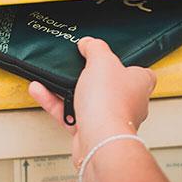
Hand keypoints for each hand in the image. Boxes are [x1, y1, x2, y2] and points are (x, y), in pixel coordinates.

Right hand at [28, 37, 156, 166]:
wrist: (99, 139)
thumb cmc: (110, 103)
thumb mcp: (102, 61)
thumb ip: (95, 48)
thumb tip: (88, 42)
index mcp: (138, 84)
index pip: (139, 72)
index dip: (125, 64)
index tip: (107, 57)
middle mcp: (127, 103)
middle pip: (108, 86)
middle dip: (89, 78)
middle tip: (77, 69)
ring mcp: (107, 118)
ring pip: (84, 100)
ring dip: (65, 90)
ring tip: (52, 79)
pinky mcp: (88, 131)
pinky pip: (68, 114)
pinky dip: (53, 103)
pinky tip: (41, 91)